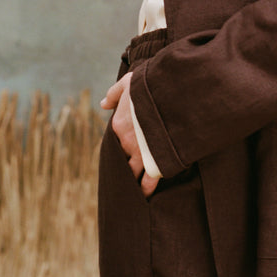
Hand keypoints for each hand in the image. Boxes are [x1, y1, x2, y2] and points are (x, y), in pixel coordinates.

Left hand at [100, 74, 159, 195]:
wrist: (173, 88)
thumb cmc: (152, 82)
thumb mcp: (129, 82)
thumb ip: (114, 94)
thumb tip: (103, 104)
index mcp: (118, 125)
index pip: (115, 144)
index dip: (119, 151)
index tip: (122, 157)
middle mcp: (127, 142)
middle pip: (122, 162)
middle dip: (125, 172)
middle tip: (125, 182)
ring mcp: (142, 152)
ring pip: (134, 174)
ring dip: (135, 184)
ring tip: (136, 194)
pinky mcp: (156, 158)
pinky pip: (150, 178)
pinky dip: (149, 186)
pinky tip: (149, 194)